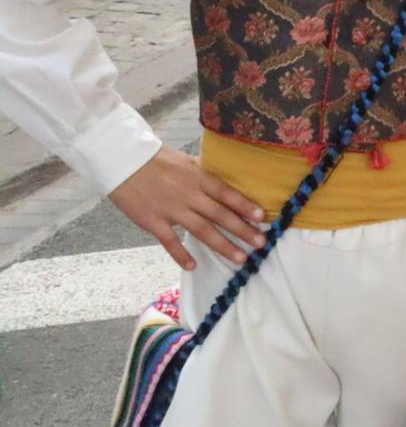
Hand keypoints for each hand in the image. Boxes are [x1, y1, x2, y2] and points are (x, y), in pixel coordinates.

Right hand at [106, 148, 265, 271]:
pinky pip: (170, 241)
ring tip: (240, 258)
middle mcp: (189, 194)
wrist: (123, 162)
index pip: (227, 193)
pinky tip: (193, 266)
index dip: (245, 205)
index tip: (262, 216)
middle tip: (261, 242)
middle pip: (220, 214)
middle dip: (242, 229)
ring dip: (222, 245)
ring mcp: (171, 209)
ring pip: (202, 230)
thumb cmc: (155, 160)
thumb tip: (225, 174)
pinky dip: (181, 255)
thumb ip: (204, 171)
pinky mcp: (153, 221)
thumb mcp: (185, 159)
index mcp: (199, 177)